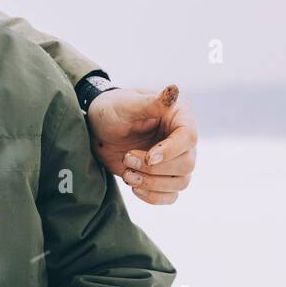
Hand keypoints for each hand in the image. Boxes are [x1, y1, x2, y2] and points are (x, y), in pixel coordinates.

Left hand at [88, 83, 197, 203]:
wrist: (97, 130)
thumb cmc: (112, 110)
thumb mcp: (126, 104)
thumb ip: (151, 102)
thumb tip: (174, 90)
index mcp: (179, 117)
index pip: (189, 138)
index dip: (170, 151)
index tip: (149, 156)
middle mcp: (181, 140)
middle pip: (186, 164)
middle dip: (154, 168)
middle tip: (127, 157)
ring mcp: (174, 160)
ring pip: (180, 182)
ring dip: (152, 183)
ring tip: (127, 173)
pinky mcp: (162, 177)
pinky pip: (170, 196)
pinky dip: (153, 196)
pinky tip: (134, 186)